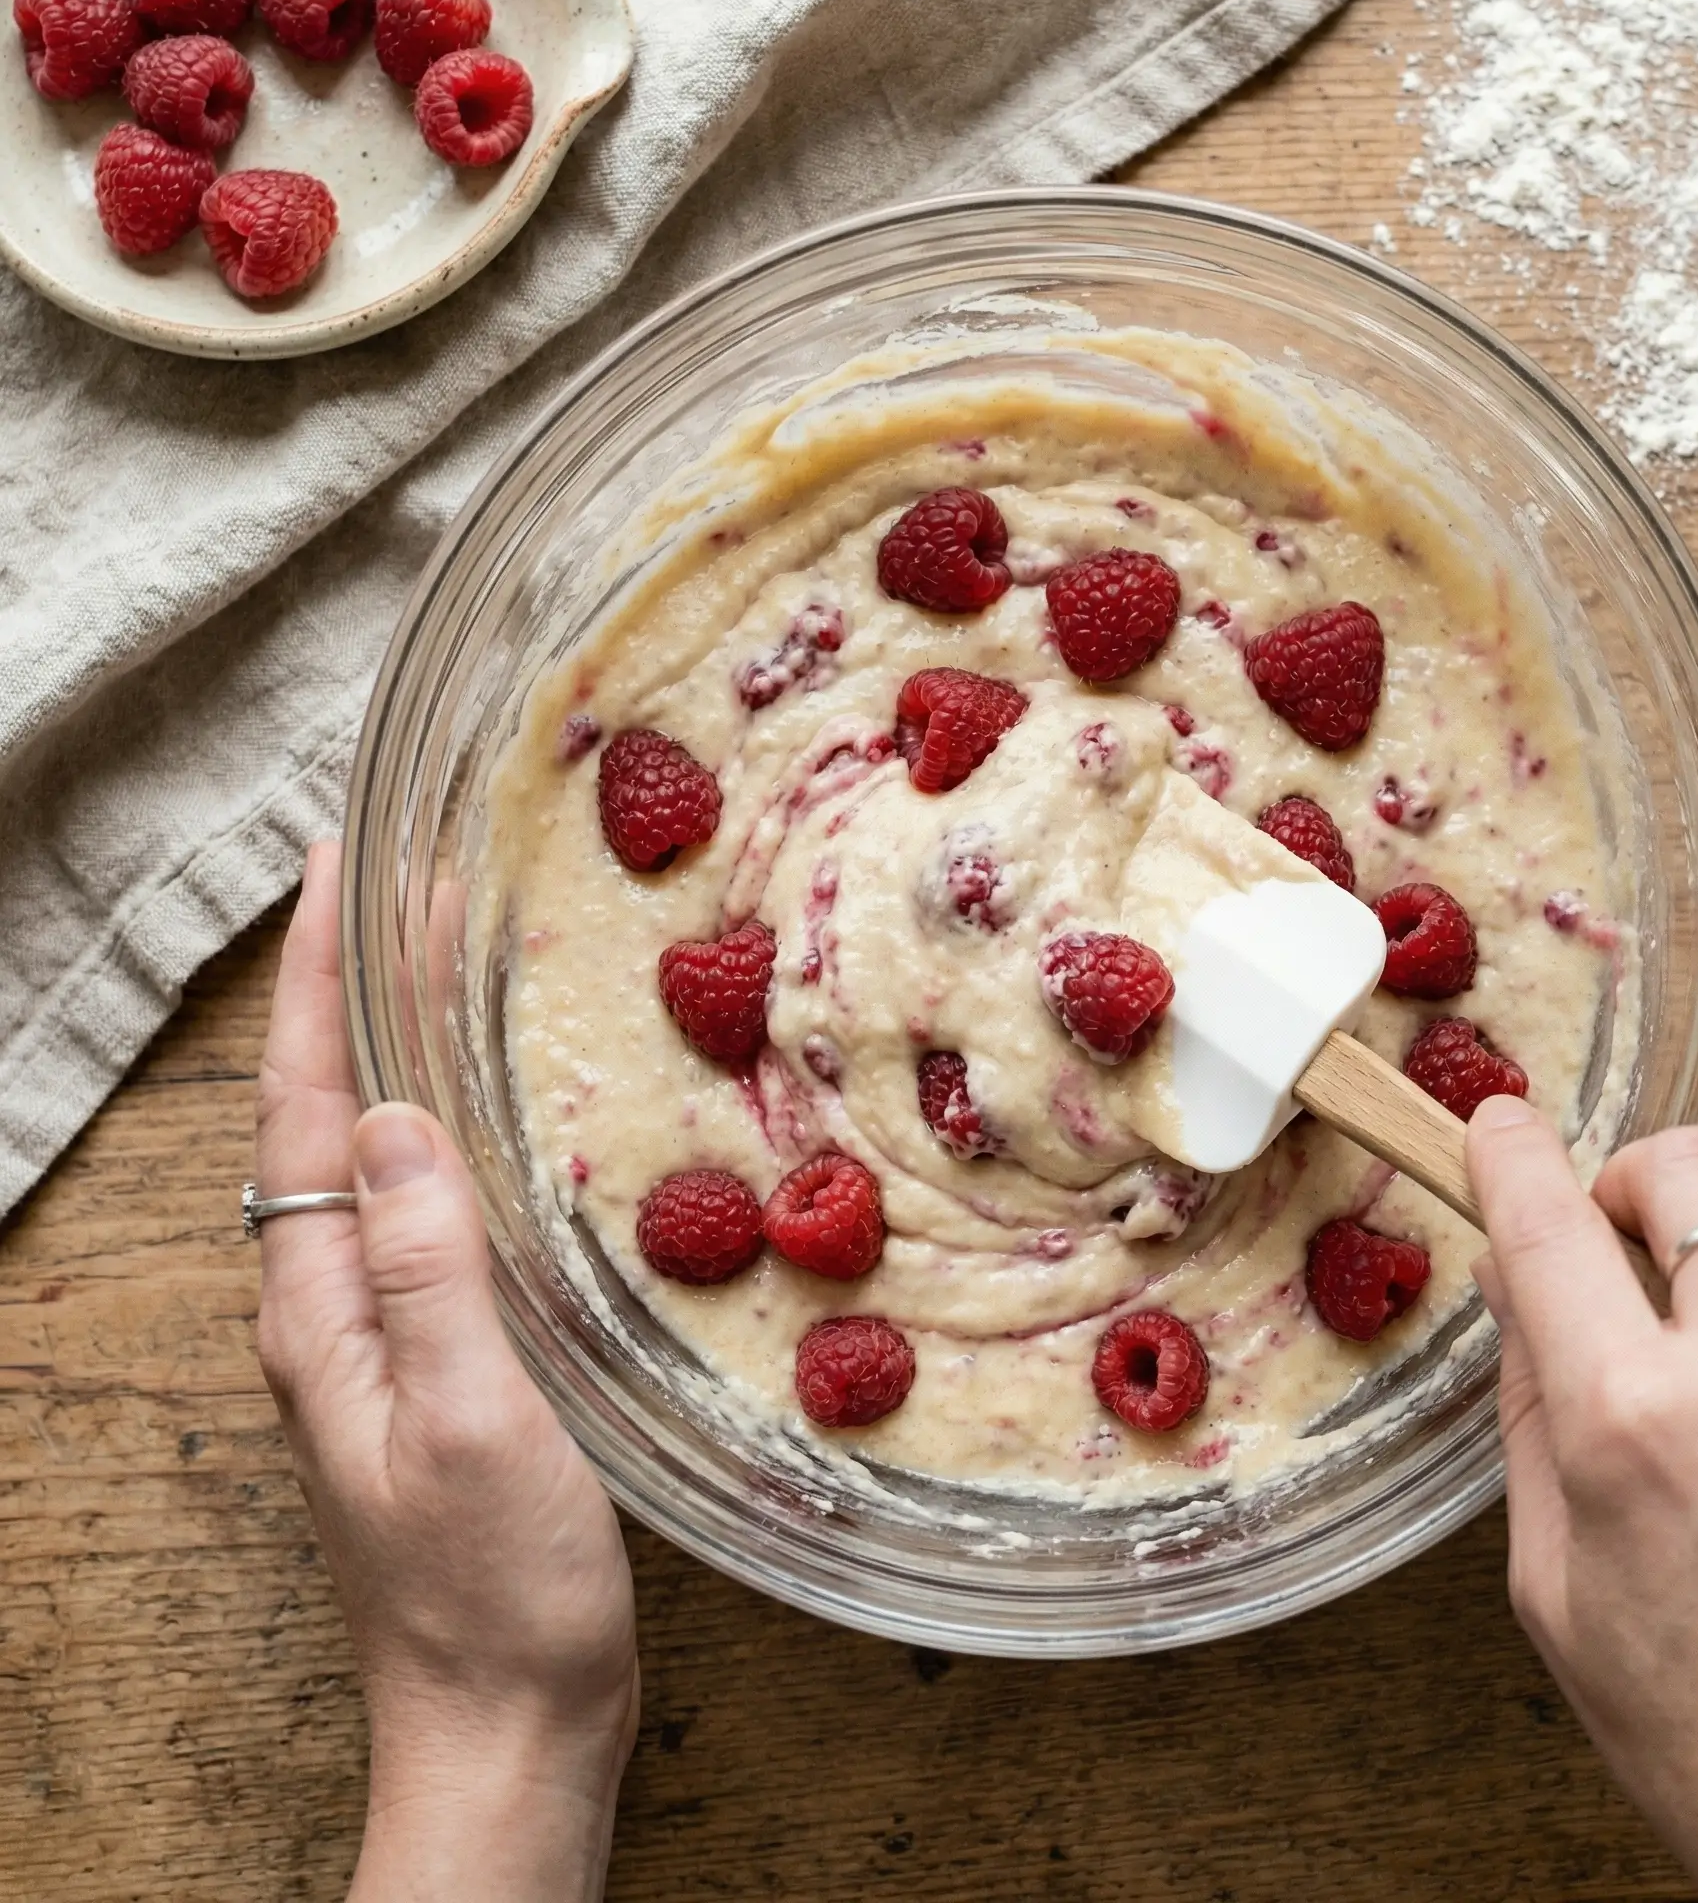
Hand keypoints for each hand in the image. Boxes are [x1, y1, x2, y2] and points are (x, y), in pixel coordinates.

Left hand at [254, 843, 638, 1902]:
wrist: (509, 1724)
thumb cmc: (489, 1588)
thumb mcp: (466, 1419)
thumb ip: (424, 1270)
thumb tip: (389, 1116)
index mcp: (320, 1311)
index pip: (295, 1108)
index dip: (310, 981)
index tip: (336, 867)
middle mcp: (330, 1311)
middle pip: (315, 1116)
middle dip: (339, 992)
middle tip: (397, 888)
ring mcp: (379, 1340)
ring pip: (369, 1158)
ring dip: (385, 1053)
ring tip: (437, 968)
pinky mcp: (436, 1364)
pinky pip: (422, 1212)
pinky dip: (443, 1132)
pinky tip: (496, 1123)